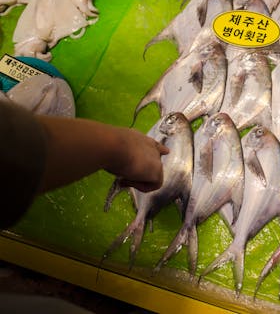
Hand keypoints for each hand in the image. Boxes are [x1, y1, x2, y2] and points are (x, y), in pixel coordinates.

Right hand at [36, 116, 169, 192]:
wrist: (107, 144)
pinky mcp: (157, 171)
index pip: (150, 143)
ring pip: (150, 177)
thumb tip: (71, 148)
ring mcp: (155, 158)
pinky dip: (139, 186)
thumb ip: (97, 148)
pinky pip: (152, 186)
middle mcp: (149, 145)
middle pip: (156, 160)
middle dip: (142, 172)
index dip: (157, 148)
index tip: (164, 151)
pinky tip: (128, 179)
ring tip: (122, 175)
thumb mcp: (99, 144)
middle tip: (125, 175)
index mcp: (136, 137)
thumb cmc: (98, 143)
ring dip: (136, 180)